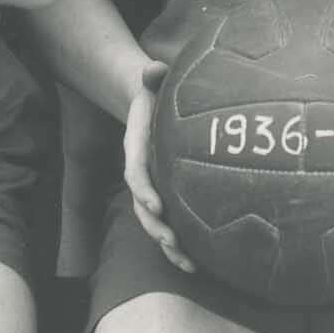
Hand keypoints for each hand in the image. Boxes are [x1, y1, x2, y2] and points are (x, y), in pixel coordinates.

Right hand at [119, 60, 196, 274]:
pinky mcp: (169, 195)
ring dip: (169, 245)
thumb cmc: (157, 91)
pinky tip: (199, 262)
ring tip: (188, 263)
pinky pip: (172, 224)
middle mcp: (142, 171)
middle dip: (155, 227)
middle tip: (172, 240)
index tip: (156, 204)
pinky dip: (180, 245)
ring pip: (156, 223)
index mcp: (137, 148)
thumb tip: (151, 69)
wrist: (150, 104)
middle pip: (143, 207)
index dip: (143, 189)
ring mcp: (154, 186)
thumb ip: (152, 74)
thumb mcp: (154, 79)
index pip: (135, 172)